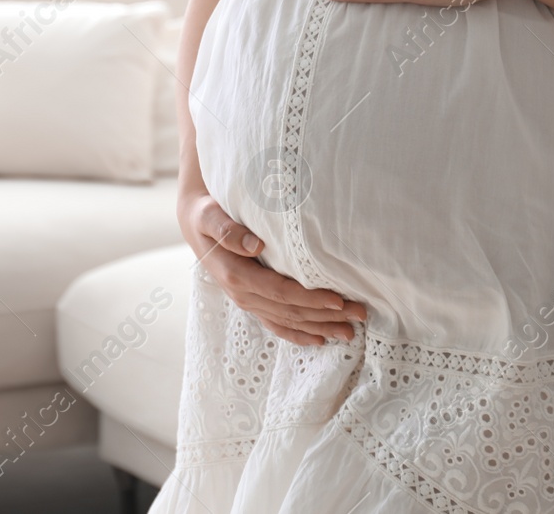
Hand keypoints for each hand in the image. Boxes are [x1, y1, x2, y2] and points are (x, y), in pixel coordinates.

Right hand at [178, 190, 364, 345]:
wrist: (195, 224)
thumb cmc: (206, 214)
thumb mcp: (209, 215)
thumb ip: (228, 230)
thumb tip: (255, 244)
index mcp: (236, 275)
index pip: (280, 292)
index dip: (310, 299)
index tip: (338, 300)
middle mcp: (243, 295)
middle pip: (290, 311)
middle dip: (325, 316)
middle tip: (358, 316)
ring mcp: (248, 302)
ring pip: (288, 322)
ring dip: (319, 328)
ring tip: (349, 332)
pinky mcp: (252, 302)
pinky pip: (277, 324)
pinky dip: (299, 334)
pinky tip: (320, 339)